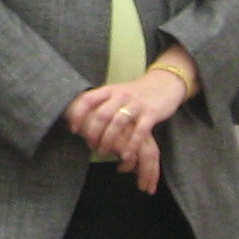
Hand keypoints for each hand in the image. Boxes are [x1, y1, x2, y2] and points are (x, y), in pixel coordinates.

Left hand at [65, 68, 186, 184]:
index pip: (88, 100)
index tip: (73, 129)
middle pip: (102, 114)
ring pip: (118, 122)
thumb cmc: (136, 93)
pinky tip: (126, 155)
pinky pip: (140, 130)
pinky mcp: (152, 112)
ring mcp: (137, 104)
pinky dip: (132, 144)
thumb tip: (81, 119)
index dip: (78, 115)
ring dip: (109, 139)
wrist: (165, 83)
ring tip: (103, 152)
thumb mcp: (116, 93)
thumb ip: (101, 103)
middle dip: (93, 132)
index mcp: (109, 90)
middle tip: (90, 145)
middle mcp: (121, 95)